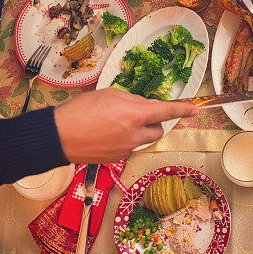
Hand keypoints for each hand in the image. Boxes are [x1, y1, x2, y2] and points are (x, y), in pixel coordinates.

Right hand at [54, 88, 197, 162]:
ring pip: (142, 139)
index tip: (195, 110)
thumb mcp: (109, 94)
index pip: (167, 111)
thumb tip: (145, 105)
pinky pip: (128, 147)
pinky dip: (123, 140)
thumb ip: (133, 100)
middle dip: (153, 122)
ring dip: (137, 131)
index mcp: (135, 115)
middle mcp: (134, 134)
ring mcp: (126, 149)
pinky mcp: (116, 159)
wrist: (57, 136)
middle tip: (136, 113)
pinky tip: (105, 134)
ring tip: (114, 123)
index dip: (183, 110)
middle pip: (158, 129)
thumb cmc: (79, 111)